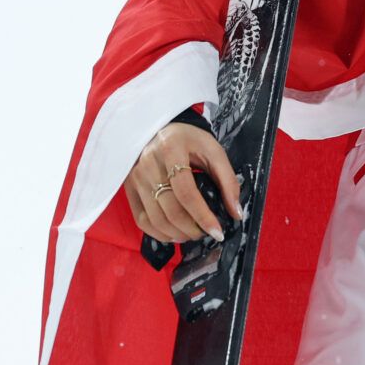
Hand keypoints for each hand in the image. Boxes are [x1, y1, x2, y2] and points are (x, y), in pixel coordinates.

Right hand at [122, 119, 245, 243]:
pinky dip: (158, 234)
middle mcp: (149, 164)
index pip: (186, 192)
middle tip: (206, 234)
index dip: (203, 216)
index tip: (217, 232)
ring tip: (192, 235)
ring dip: (176, 234)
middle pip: (169, 209)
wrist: (160, 130)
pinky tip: (173, 234)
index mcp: (171, 149)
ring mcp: (136, 177)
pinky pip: (141, 220)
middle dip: (191, 229)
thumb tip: (236, 213)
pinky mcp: (129, 188)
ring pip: (154, 219)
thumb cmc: (189, 140)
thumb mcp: (213, 151)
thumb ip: (227, 180)